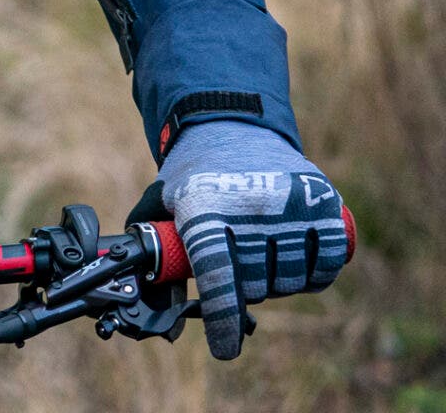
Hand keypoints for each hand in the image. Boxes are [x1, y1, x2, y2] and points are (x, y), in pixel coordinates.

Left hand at [158, 121, 350, 358]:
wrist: (231, 125)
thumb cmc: (193, 175)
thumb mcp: (164, 201)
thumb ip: (155, 244)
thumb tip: (146, 293)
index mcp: (205, 207)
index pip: (218, 277)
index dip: (223, 319)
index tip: (225, 350)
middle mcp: (250, 206)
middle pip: (256, 284)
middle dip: (246, 291)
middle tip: (238, 275)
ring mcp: (292, 204)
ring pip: (291, 279)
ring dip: (278, 285)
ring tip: (263, 262)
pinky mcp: (324, 203)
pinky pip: (328, 264)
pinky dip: (315, 275)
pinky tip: (299, 265)